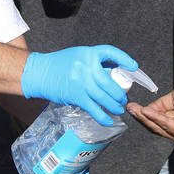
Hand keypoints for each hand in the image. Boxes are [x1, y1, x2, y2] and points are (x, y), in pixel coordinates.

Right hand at [21, 45, 136, 125]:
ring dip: (114, 105)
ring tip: (119, 109)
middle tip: (123, 98)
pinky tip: (109, 120)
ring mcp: (82, 83)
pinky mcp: (77, 96)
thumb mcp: (78, 56)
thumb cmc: (59, 64)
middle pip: (111, 82)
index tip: (133, 67)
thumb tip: (113, 73)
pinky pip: (94, 109)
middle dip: (120, 93)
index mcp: (88, 53)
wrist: (40, 73)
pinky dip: (103, 117)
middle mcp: (86, 67)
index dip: (124, 59)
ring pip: (105, 97)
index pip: (110, 52)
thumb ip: (94, 63)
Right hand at [127, 82, 173, 142]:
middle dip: (140, 116)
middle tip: (129, 108)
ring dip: (144, 117)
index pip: (155, 119)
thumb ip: (161, 103)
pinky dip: (154, 117)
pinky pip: (165, 124)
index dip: (143, 112)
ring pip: (157, 126)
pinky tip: (145, 111)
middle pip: (153, 124)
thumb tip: (147, 108)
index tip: (131, 106)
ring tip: (134, 109)